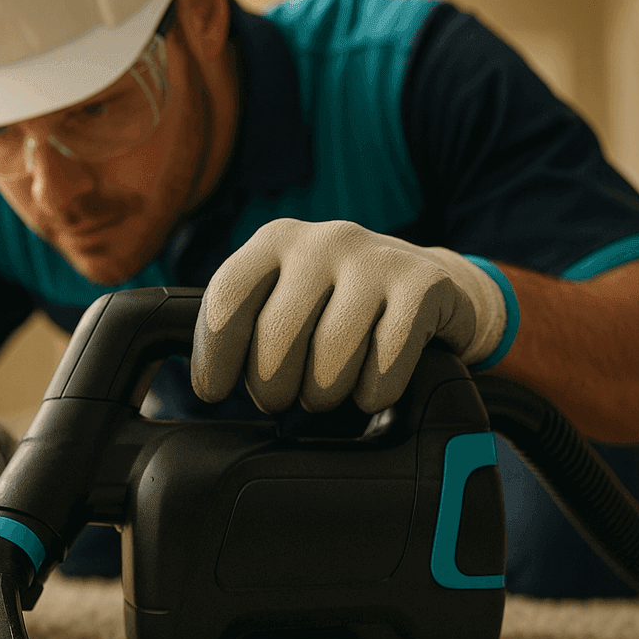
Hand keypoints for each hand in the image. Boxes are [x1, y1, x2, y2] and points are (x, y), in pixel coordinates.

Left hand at [192, 219, 510, 413]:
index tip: (215, 391)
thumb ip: (247, 324)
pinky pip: (385, 363)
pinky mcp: (423, 285)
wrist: (434, 288)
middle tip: (285, 398)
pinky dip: (374, 392)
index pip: (227, 297)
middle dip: (273, 387)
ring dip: (325, 395)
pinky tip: (372, 389)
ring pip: (331, 356)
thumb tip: (205, 384)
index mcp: (276, 241)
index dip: (215, 354)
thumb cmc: (341, 307)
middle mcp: (324, 240)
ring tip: (328, 394)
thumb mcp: (288, 298)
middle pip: (276, 336)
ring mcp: (376, 259)